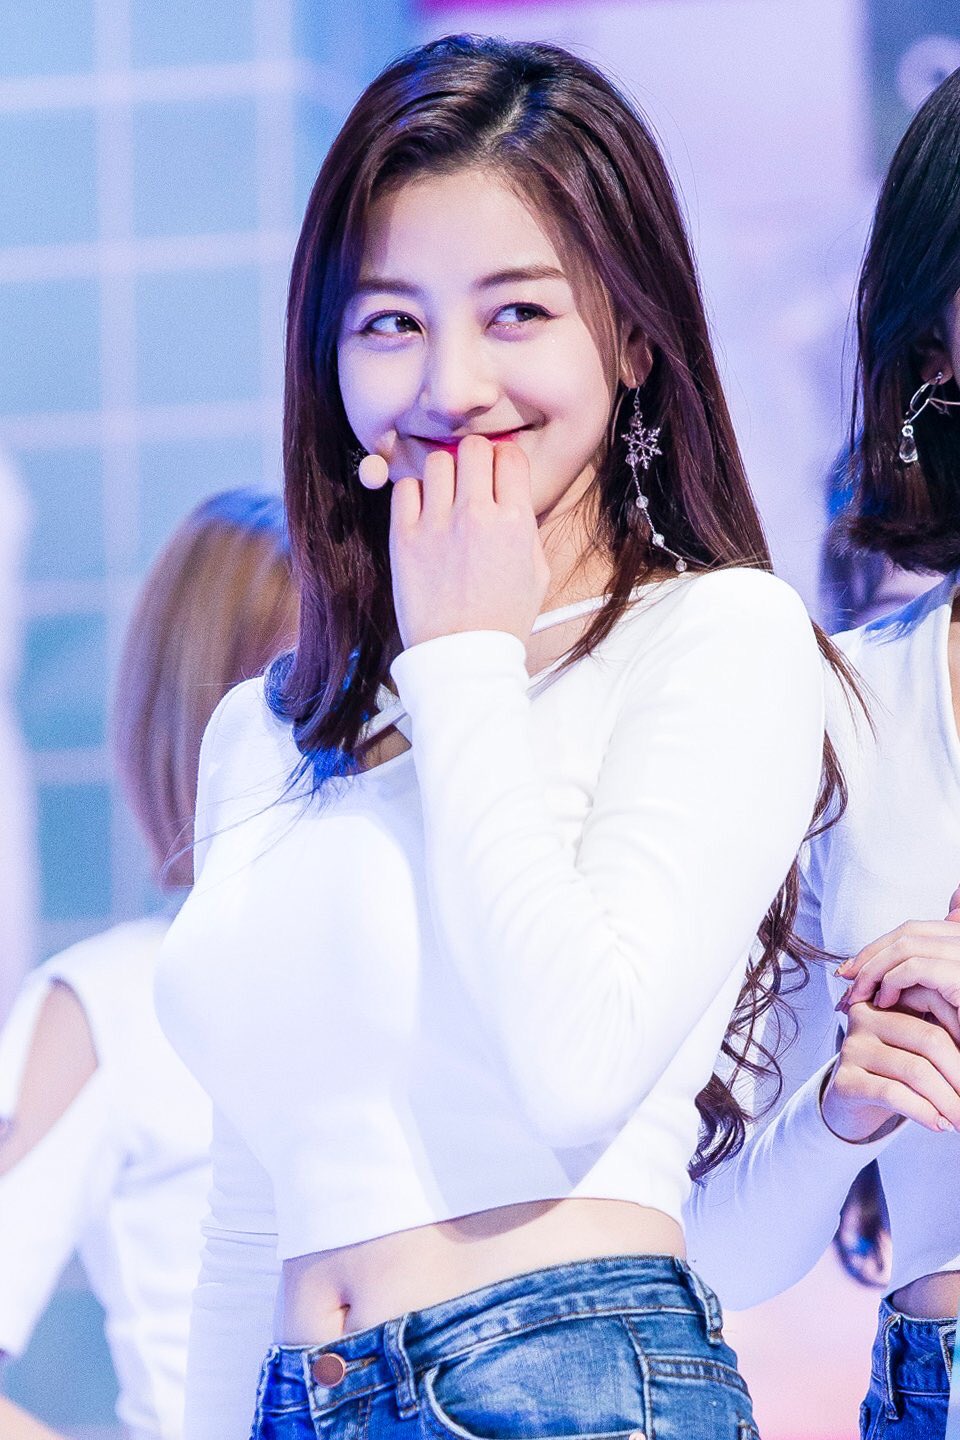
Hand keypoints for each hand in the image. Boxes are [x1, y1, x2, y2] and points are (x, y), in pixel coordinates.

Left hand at [386, 436, 549, 650]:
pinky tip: (423, 514)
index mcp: (515, 522)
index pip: (510, 455)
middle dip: (475, 459)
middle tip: (471, 480)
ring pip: (437, 462)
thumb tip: (513, 494)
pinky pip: (405, 489)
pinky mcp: (404, 538)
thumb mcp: (536, 573)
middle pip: (473, 448)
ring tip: (444, 498)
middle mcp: (476, 515)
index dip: (504, 461)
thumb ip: (526, 527)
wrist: (464, 657)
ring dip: (443, 475)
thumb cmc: (504, 620)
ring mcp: (437, 524)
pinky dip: (414, 494)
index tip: (498, 474)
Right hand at [821, 1000, 959, 1140]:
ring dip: (948, 1101)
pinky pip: (893, 1094)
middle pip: (929, 1040)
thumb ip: (940, 1040)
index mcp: (887, 1000)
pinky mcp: (845, 1080)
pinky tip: (938, 1124)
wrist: (853, 1101)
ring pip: (915, 1070)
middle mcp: (864, 1017)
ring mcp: (852, 1048)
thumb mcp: (917, 1048)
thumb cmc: (894, 1072)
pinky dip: (923, 1112)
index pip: (934, 1005)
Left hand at [835, 892, 959, 1043]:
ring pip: (908, 945)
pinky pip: (915, 968)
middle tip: (844, 977)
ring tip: (858, 994)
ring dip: (874, 968)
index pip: (915, 930)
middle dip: (872, 953)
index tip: (853, 968)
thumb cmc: (959, 1039)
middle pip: (910, 931)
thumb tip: (865, 972)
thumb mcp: (936, 1001)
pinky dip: (891, 982)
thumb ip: (912, 980)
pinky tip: (882, 1003)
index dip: (880, 945)